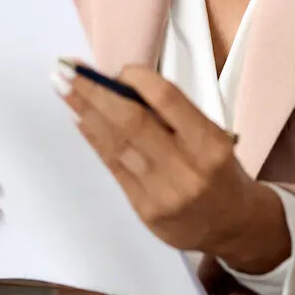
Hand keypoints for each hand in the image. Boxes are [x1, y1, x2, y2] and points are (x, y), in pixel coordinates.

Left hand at [56, 61, 289, 272]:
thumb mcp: (211, 137)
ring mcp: (163, 192)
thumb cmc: (219, 170)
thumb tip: (121, 83)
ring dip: (85, 112)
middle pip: (132, 121)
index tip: (117, 68)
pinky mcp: (145, 209)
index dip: (138, 79)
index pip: (168, 99)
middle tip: (66, 70)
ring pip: (117, 144)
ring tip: (62, 88)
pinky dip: (94, 139)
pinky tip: (79, 120)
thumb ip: (173, 115)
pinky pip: (114, 166)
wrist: (232, 226)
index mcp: (210, 142)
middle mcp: (187, 167)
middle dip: (94, 92)